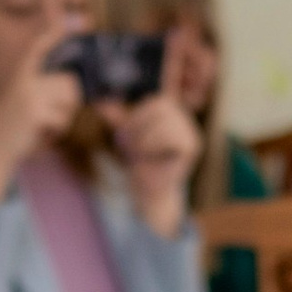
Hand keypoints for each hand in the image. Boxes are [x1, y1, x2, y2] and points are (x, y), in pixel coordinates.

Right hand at [0, 43, 82, 200]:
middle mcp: (24, 80)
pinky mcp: (34, 111)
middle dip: (70, 103)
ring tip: (46, 126)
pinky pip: (62, 119)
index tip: (66, 21)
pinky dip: (57, 132)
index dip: (52, 33)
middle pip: (69, 82)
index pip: (37, 48)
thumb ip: (44, 92)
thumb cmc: (14, 130)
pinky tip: (41, 135)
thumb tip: (74, 86)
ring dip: (65, 119)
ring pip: (69, 100)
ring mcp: (29, 94)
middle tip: (53, 117)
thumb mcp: (25, 104)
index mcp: (21, 76)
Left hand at [107, 78, 199, 233]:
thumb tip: (101, 104)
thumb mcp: (127, 135)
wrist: (150, 191)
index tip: (122, 133)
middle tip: (125, 144)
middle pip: (161, 106)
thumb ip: (118, 118)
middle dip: (138, 125)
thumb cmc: (141, 162)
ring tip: (135, 152)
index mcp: (171, 112)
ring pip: (165, 122)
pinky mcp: (191, 147)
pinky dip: (153, 146)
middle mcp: (184, 119)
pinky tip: (149, 158)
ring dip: (144, 138)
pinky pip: (171, 137)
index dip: (137, 114)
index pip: (156, 100)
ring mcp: (190, 132)